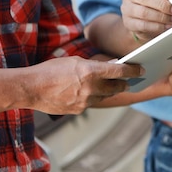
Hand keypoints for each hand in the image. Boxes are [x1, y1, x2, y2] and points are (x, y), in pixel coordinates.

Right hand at [24, 56, 143, 114]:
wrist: (31, 89)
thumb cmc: (51, 70)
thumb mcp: (74, 61)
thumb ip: (94, 65)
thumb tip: (112, 66)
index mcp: (91, 72)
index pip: (120, 71)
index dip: (133, 70)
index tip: (141, 70)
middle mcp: (91, 88)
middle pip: (116, 87)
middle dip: (124, 84)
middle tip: (128, 81)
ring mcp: (85, 101)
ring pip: (105, 97)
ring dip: (108, 91)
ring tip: (109, 86)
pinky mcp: (79, 110)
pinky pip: (92, 103)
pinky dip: (93, 97)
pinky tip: (89, 92)